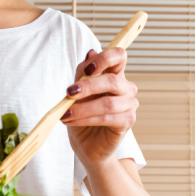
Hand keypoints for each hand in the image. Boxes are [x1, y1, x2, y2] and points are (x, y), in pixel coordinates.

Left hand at [61, 48, 138, 165]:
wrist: (85, 142)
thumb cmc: (82, 114)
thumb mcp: (77, 91)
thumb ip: (82, 74)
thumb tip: (90, 52)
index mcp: (115, 75)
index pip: (119, 56)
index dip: (105, 58)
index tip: (87, 70)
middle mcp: (126, 88)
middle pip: (112, 80)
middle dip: (88, 86)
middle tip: (68, 93)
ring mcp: (129, 105)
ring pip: (108, 103)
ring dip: (83, 107)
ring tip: (65, 113)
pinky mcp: (127, 122)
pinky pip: (106, 118)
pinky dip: (85, 119)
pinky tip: (70, 121)